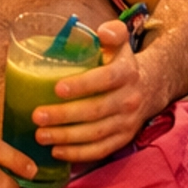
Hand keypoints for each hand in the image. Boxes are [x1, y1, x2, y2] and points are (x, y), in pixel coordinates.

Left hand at [35, 19, 158, 162]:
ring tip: (40, 135)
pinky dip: (78, 154)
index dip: (82, 85)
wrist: (150, 87)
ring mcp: (127, 122)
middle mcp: (129, 99)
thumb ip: (112, 32)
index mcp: (127, 73)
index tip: (57, 88)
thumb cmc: (121, 62)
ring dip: (66, 138)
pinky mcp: (123, 139)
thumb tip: (101, 32)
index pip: (106, 79)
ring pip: (96, 134)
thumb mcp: (120, 42)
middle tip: (37, 116)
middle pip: (96, 111)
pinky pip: (100, 150)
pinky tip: (56, 151)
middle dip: (64, 115)